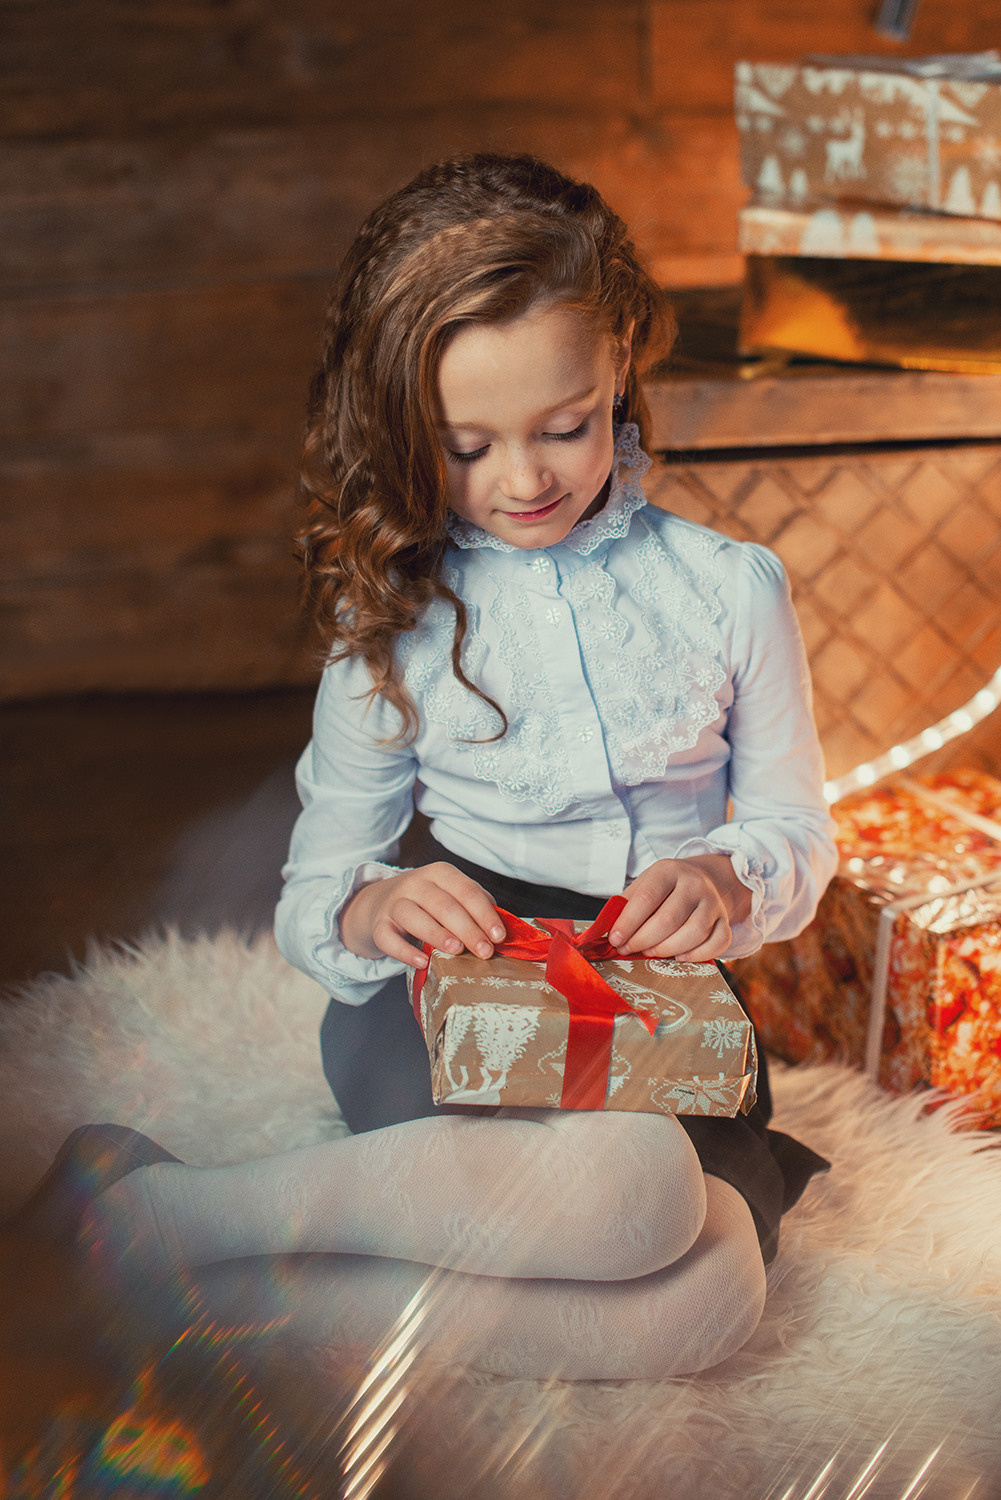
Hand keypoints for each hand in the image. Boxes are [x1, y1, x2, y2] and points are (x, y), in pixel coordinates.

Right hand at [339, 862, 506, 968]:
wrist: (378, 903)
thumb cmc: (426, 903)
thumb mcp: (450, 894)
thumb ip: (475, 904)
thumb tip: (502, 925)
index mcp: (440, 873)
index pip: (466, 890)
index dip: (484, 913)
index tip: (499, 936)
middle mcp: (415, 883)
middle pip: (444, 905)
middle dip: (468, 929)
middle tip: (485, 951)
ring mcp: (394, 903)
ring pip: (415, 917)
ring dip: (438, 934)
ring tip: (457, 951)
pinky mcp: (378, 925)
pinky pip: (389, 938)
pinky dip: (404, 951)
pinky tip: (422, 962)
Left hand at [607, 854, 751, 961]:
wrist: (705, 881)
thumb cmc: (665, 889)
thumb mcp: (644, 885)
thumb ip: (626, 905)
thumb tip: (605, 931)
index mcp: (669, 871)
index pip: (646, 898)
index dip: (628, 922)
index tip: (615, 939)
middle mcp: (695, 884)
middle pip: (669, 919)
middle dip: (644, 939)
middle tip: (628, 950)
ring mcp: (713, 903)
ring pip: (694, 932)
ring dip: (667, 949)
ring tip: (650, 953)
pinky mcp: (725, 921)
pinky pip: (717, 943)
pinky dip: (697, 955)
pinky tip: (678, 957)